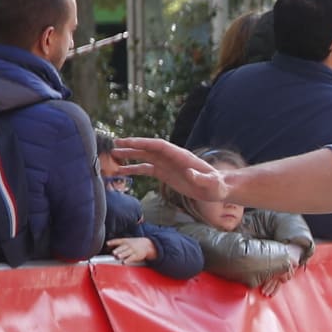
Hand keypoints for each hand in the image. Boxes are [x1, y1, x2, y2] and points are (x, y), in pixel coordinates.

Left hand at [107, 236, 157, 264]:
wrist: (147, 244)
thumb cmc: (134, 243)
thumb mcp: (127, 241)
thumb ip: (117, 243)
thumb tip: (107, 245)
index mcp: (126, 241)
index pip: (118, 241)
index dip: (113, 242)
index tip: (107, 243)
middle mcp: (129, 245)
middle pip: (123, 247)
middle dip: (118, 250)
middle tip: (113, 252)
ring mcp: (133, 250)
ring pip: (127, 252)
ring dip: (122, 254)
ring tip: (118, 256)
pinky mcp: (137, 255)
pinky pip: (132, 258)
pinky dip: (128, 260)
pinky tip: (124, 262)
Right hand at [113, 137, 228, 204]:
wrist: (218, 189)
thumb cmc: (216, 185)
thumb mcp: (211, 183)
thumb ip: (201, 178)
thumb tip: (190, 173)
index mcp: (181, 156)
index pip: (159, 146)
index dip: (143, 142)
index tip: (127, 142)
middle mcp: (172, 158)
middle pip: (149, 149)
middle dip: (132, 146)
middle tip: (113, 146)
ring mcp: (167, 165)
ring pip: (145, 157)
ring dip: (130, 156)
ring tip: (113, 156)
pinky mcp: (165, 174)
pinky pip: (147, 169)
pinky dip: (134, 169)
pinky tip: (122, 171)